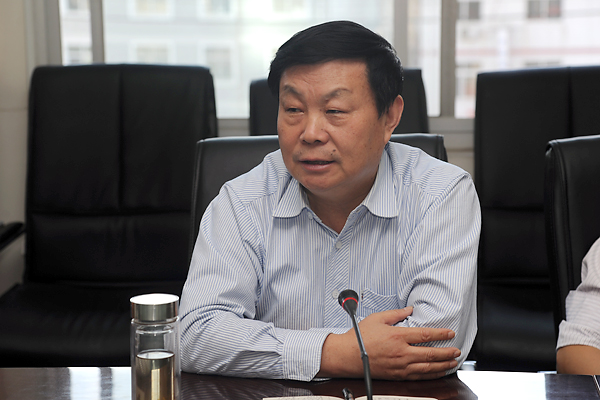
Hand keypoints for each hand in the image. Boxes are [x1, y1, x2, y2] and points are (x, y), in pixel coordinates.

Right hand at [318, 307, 459, 380]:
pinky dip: (431, 375)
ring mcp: (400, 366)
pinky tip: (437, 373)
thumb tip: (409, 309)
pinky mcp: (397, 376)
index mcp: (397, 337)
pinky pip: (418, 377)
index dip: (441, 334)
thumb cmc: (359, 338)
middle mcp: (401, 353)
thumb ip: (396, 314)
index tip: (450, 333)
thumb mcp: (377, 319)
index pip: (425, 335)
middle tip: (457, 350)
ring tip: (452, 363)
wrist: (348, 356)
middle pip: (430, 354)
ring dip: (442, 365)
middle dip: (447, 352)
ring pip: (427, 368)